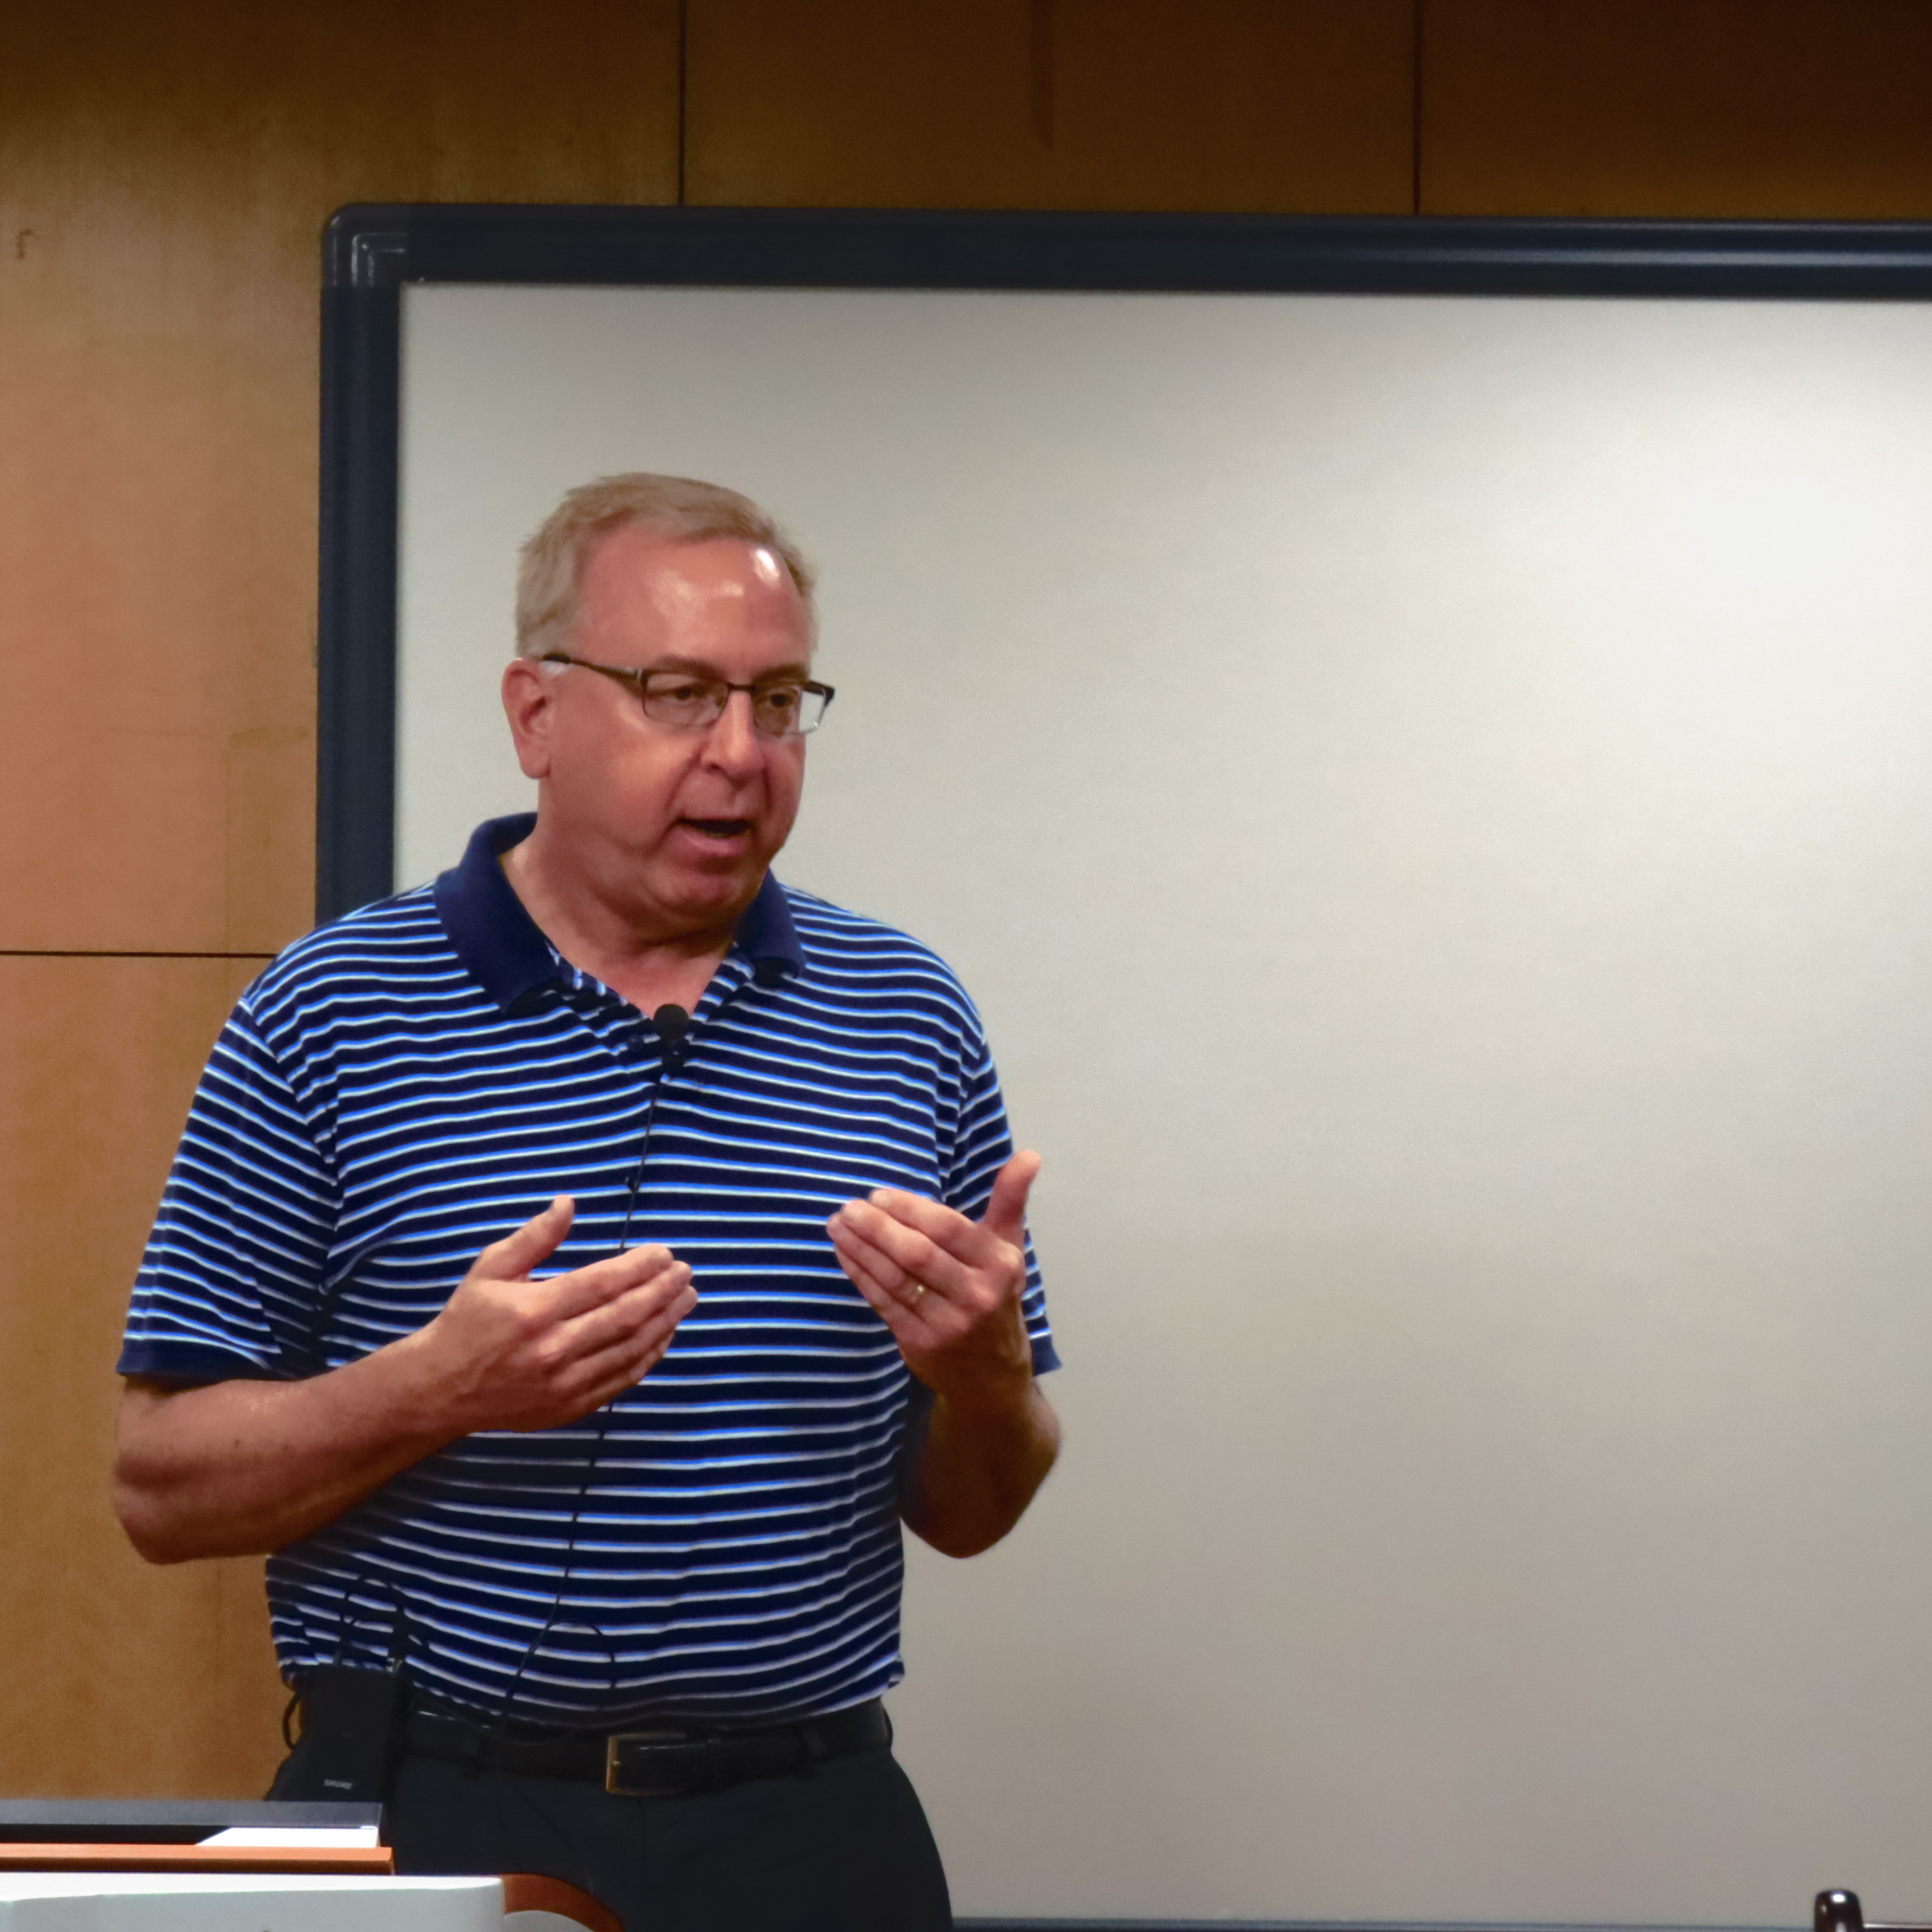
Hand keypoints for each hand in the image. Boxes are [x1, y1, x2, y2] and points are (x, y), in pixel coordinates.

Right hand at [402, 1197, 696, 1433]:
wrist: (441, 1388)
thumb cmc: (468, 1320)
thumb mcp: (491, 1269)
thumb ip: (534, 1237)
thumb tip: (568, 1203)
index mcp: (534, 1310)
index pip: (603, 1283)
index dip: (640, 1267)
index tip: (664, 1252)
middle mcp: (553, 1349)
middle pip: (625, 1316)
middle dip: (663, 1291)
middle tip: (685, 1272)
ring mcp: (564, 1384)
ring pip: (630, 1349)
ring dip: (665, 1321)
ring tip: (685, 1298)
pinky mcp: (570, 1407)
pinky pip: (622, 1380)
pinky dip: (649, 1356)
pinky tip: (664, 1334)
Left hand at [827, 1151, 1039, 1410]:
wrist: (993, 1379)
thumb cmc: (996, 1298)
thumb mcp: (1009, 1250)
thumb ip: (1010, 1200)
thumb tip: (1029, 1154)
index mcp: (999, 1264)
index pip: (948, 1228)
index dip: (910, 1209)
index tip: (878, 1194)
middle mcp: (976, 1294)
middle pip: (917, 1253)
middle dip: (877, 1227)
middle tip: (849, 1207)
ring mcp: (946, 1322)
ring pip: (894, 1277)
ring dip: (860, 1248)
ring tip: (837, 1224)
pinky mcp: (919, 1343)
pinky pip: (882, 1301)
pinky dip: (859, 1274)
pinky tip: (844, 1253)